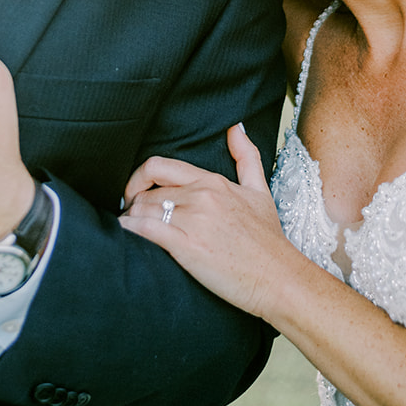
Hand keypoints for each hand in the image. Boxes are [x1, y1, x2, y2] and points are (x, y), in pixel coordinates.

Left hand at [120, 124, 292, 318]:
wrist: (279, 278)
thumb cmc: (268, 240)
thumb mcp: (260, 190)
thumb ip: (246, 156)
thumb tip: (235, 128)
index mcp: (212, 181)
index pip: (160, 166)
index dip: (138, 178)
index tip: (133, 192)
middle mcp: (201, 196)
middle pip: (148, 191)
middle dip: (133, 204)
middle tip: (130, 216)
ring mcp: (194, 220)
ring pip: (143, 209)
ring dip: (131, 219)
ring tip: (128, 230)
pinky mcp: (187, 246)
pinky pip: (147, 230)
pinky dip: (130, 231)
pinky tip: (126, 236)